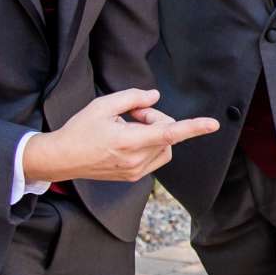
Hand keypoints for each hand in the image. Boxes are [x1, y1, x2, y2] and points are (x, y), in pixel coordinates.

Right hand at [24, 89, 218, 185]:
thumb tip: (155, 97)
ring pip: (165, 147)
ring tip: (129, 127)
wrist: (62, 158)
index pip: (169, 133)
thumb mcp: (103, 105)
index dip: (193, 127)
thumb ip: (133, 98)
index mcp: (129, 141)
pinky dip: (151, 144)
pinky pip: (156, 157)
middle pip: (166, 133)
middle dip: (155, 118)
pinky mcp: (134, 177)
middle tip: (133, 113)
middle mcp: (135, 160)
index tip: (213, 124)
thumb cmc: (80, 130)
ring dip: (154, 133)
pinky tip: (129, 139)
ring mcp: (136, 171)